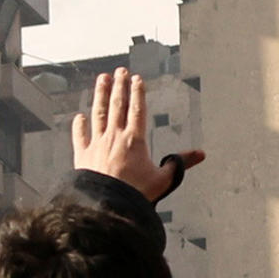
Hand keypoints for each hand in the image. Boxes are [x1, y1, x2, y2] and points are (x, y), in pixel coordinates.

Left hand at [72, 67, 197, 199]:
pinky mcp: (82, 156)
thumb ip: (179, 165)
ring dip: (100, 95)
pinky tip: (79, 116)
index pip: (137, 110)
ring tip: (101, 79)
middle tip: (120, 71)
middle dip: (119, 86)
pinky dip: (79, 126)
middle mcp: (114, 137)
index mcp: (135, 140)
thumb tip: (200, 155)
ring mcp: (96, 144)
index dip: (137, 93)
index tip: (137, 79)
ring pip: (98, 113)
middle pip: (117, 106)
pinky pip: (79, 136)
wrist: (106, 206)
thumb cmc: (135, 194)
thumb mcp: (163, 180)